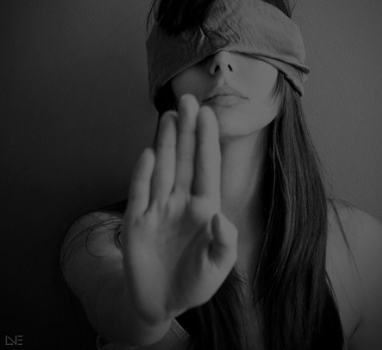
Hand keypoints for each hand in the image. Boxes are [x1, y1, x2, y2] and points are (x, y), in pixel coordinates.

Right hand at [121, 94, 237, 325]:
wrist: (160, 302)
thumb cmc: (194, 283)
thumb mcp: (218, 268)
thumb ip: (224, 243)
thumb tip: (220, 216)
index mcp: (204, 208)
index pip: (207, 168)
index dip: (207, 141)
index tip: (207, 114)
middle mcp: (181, 202)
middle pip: (185, 159)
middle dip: (186, 130)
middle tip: (187, 99)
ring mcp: (158, 209)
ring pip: (163, 168)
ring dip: (166, 142)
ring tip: (169, 115)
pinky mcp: (136, 221)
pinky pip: (140, 192)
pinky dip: (143, 173)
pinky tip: (150, 152)